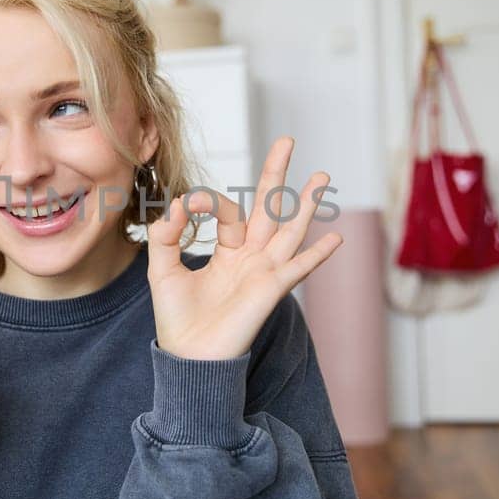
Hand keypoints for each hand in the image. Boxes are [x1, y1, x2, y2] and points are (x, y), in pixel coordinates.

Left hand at [147, 137, 343, 360]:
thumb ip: (166, 235)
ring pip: (290, 230)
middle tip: (287, 140)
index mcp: (227, 250)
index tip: (187, 205)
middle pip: (268, 207)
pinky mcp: (271, 289)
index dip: (206, 202)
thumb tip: (178, 203)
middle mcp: (250, 256)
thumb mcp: (162, 269)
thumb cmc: (177, 318)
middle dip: (277, 174)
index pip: (227, 211)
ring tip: (322, 177)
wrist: (188, 357)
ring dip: (307, 204)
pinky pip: (298, 267)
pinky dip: (317, 254)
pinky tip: (335, 238)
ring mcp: (264, 271)